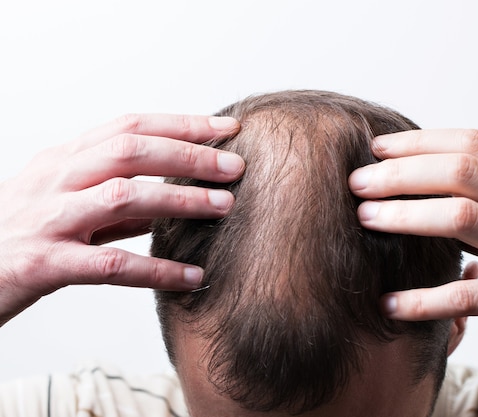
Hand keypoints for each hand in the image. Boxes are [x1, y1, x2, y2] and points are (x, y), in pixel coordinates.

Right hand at [0, 114, 244, 325]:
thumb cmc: (18, 237)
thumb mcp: (64, 203)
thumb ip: (115, 199)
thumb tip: (172, 197)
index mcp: (63, 160)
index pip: (129, 127)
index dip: (181, 124)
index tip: (226, 129)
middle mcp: (55, 180)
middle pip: (130, 152)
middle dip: (189, 155)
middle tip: (235, 166)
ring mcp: (49, 220)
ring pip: (123, 197)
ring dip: (180, 201)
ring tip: (225, 206)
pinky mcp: (45, 264)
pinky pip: (111, 265)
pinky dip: (156, 270)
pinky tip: (191, 277)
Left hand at [349, 129, 477, 361]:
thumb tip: (445, 176)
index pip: (473, 142)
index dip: (419, 142)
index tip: (380, 147)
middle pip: (457, 172)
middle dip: (398, 174)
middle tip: (358, 181)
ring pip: (457, 219)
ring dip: (402, 216)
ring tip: (364, 218)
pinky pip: (467, 297)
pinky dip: (423, 300)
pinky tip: (390, 302)